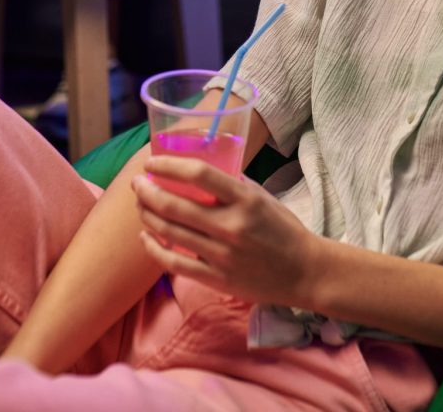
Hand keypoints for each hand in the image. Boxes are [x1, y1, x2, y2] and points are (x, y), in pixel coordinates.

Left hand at [132, 157, 317, 308]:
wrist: (305, 272)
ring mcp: (222, 255)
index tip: (152, 163)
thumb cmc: (283, 229)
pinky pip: (174, 264)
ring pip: (170, 232)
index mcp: (244, 200)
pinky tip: (145, 237)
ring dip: (147, 215)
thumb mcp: (261, 197)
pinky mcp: (217, 279)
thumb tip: (198, 172)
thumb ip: (231, 184)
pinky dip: (154, 248)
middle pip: (175, 205)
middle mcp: (231, 226)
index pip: (199, 174)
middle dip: (147, 191)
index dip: (169, 166)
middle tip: (137, 183)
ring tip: (140, 205)